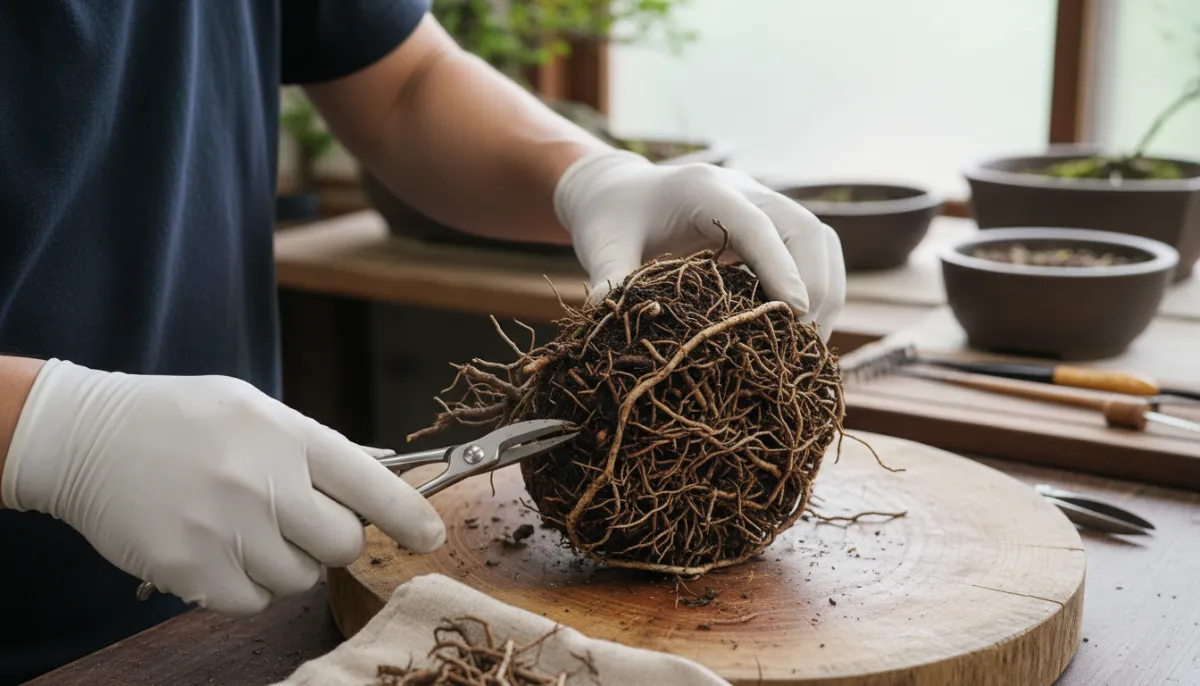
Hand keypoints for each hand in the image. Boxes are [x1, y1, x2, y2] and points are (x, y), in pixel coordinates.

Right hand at [1, 359, 444, 615]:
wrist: (89, 437)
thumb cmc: (182, 419)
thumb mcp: (256, 410)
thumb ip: (314, 448)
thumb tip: (376, 480)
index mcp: (289, 436)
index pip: (372, 485)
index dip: (411, 517)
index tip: (431, 536)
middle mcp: (265, 484)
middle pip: (343, 544)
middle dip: (331, 538)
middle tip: (297, 519)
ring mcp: (229, 530)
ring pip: (300, 577)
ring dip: (285, 562)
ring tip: (246, 526)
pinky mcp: (195, 570)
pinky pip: (252, 600)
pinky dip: (244, 584)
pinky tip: (218, 546)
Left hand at [554, 150, 845, 339]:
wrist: (623, 190)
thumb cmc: (612, 216)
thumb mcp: (600, 242)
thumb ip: (608, 273)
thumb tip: (607, 309)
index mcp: (703, 190)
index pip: (755, 225)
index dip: (779, 266)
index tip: (795, 311)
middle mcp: (745, 190)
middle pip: (804, 229)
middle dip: (814, 287)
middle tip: (804, 346)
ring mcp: (765, 204)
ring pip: (820, 240)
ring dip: (826, 291)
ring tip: (809, 347)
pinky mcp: (772, 225)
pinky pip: (815, 250)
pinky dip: (819, 288)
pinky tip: (803, 331)